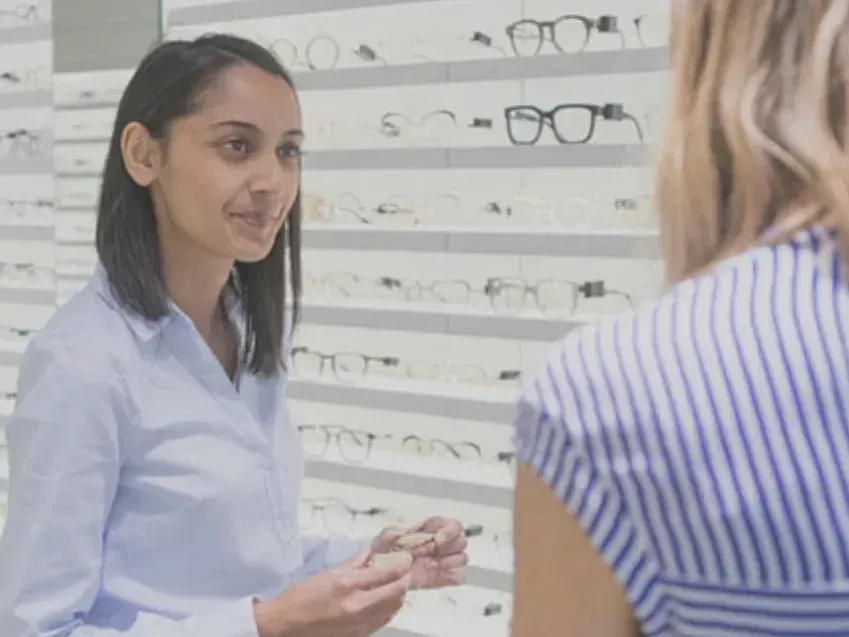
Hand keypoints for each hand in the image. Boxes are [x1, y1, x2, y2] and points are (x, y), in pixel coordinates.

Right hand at [254, 546, 411, 636]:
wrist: (285, 625)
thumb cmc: (301, 596)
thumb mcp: (327, 573)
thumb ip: (353, 562)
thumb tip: (370, 552)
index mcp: (348, 584)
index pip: (388, 573)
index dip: (402, 565)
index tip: (406, 559)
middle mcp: (357, 604)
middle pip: (396, 592)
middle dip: (405, 579)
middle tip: (405, 571)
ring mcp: (359, 623)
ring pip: (393, 608)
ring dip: (399, 595)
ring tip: (397, 585)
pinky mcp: (358, 635)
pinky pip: (382, 621)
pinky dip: (389, 609)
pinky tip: (386, 602)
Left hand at [372, 516, 468, 589]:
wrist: (378, 576)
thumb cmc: (381, 553)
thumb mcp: (381, 540)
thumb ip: (390, 534)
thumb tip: (401, 533)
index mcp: (430, 530)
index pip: (451, 525)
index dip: (448, 531)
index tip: (437, 540)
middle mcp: (440, 544)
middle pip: (461, 540)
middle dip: (450, 547)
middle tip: (432, 555)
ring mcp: (442, 562)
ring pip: (462, 558)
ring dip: (451, 562)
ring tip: (432, 566)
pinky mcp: (440, 578)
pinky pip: (456, 578)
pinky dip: (449, 578)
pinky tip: (435, 577)